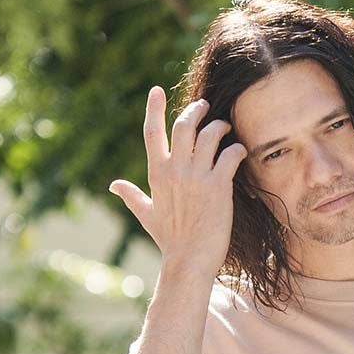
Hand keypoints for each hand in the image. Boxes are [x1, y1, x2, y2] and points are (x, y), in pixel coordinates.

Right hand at [109, 86, 246, 278]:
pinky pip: (230, 154)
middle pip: (185, 124)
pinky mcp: (219, 186)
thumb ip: (132, 195)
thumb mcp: (147, 215)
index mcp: (157, 173)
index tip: (156, 90)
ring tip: (226, 129)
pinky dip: (237, 148)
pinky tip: (240, 152)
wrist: (189, 262)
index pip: (152, 132)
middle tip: (205, 108)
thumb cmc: (170, 241)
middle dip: (197, 110)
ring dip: (220, 127)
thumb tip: (113, 186)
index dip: (154, 108)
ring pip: (210, 134)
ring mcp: (197, 176)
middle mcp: (175, 170)